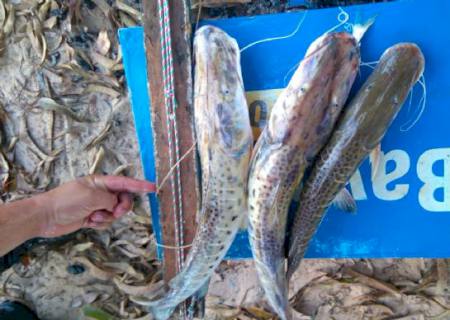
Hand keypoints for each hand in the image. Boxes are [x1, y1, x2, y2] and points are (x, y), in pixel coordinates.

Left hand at [37, 175, 154, 236]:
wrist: (46, 217)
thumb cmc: (67, 201)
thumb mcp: (92, 196)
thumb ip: (110, 198)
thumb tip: (116, 205)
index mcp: (101, 182)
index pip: (125, 182)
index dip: (140, 185)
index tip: (154, 187)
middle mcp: (101, 192)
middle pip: (123, 199)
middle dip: (122, 207)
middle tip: (116, 211)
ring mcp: (96, 205)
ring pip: (115, 213)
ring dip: (107, 217)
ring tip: (93, 217)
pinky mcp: (92, 218)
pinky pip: (106, 222)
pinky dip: (100, 223)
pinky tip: (89, 222)